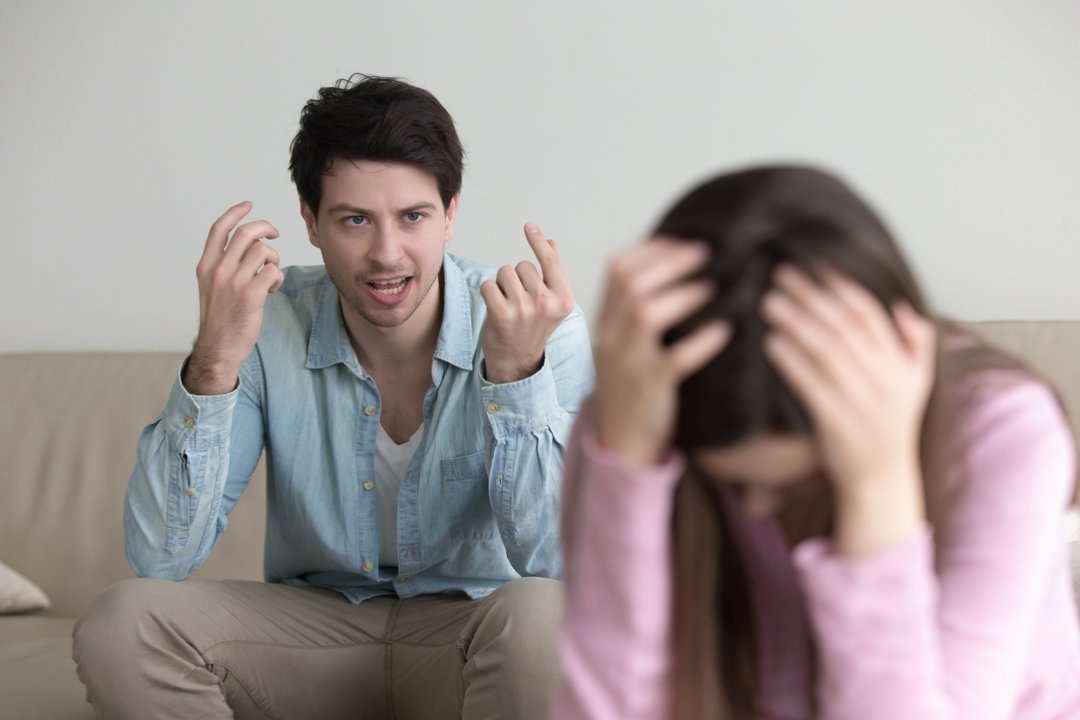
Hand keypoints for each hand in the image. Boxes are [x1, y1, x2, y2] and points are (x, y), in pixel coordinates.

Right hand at [184, 201, 283, 395]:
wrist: (219, 348)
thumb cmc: (220, 318)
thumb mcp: (211, 287)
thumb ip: (223, 265)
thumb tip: (248, 245)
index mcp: (206, 265)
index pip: (219, 228)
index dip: (235, 212)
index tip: (248, 204)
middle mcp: (218, 270)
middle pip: (246, 233)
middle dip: (266, 228)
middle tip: (275, 235)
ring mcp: (234, 282)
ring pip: (263, 251)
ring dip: (273, 260)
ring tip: (270, 276)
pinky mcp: (251, 295)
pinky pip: (273, 271)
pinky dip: (277, 277)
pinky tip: (272, 289)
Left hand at [480, 222, 575, 383]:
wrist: (517, 362)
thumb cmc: (533, 328)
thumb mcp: (551, 302)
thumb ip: (552, 272)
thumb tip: (550, 242)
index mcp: (564, 299)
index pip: (550, 260)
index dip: (537, 241)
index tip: (529, 225)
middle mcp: (547, 303)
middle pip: (523, 265)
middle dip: (517, 277)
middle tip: (520, 301)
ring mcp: (524, 310)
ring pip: (504, 273)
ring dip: (502, 284)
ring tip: (508, 305)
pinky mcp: (502, 315)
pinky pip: (488, 285)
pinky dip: (487, 292)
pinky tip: (495, 308)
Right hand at [594, 238, 730, 467]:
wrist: (618, 442)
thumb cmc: (629, 388)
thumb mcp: (621, 346)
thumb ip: (634, 314)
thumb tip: (669, 269)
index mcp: (605, 323)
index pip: (616, 270)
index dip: (649, 249)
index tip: (680, 239)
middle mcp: (611, 338)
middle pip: (629, 284)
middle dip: (669, 261)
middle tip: (706, 252)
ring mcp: (627, 363)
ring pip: (644, 314)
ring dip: (682, 294)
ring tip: (713, 287)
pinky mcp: (649, 387)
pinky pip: (675, 359)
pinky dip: (702, 342)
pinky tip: (725, 331)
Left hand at [761, 265, 935, 554]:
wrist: (881, 480)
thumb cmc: (890, 427)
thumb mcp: (916, 385)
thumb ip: (917, 344)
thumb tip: (905, 307)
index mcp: (901, 363)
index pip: (869, 312)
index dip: (840, 284)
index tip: (812, 263)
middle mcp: (885, 377)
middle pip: (842, 324)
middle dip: (810, 295)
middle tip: (780, 273)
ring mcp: (862, 399)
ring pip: (826, 349)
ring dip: (796, 320)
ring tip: (769, 301)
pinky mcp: (838, 421)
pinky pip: (811, 384)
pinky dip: (791, 361)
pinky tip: (771, 342)